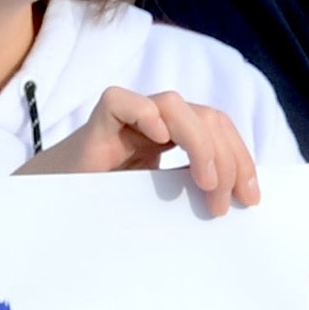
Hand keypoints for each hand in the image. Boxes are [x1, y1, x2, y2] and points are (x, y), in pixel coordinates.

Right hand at [21, 85, 263, 215]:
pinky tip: (159, 141)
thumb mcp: (163, 200)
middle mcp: (157, 121)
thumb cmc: (110, 204)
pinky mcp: (100, 120)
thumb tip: (239, 204)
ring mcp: (129, 116)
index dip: (242, 160)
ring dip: (200, 144)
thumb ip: (192, 191)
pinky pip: (124, 101)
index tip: (251, 199)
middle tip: (222, 203)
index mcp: (177, 136)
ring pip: (176, 106)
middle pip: (208, 117)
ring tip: (205, 182)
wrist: (57, 207)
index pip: (221, 131)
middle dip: (227, 159)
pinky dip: (145, 115)